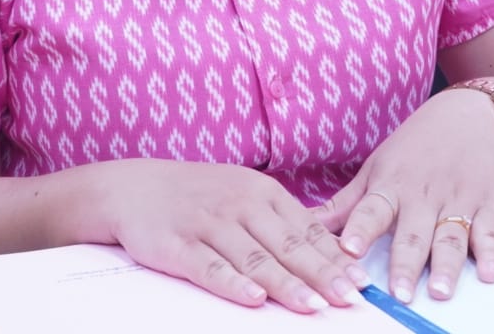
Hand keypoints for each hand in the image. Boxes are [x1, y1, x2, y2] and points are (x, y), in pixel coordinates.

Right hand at [89, 159, 370, 312]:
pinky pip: (209, 267)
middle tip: (349, 299)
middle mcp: (238, 204)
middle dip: (322, 274)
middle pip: (286, 245)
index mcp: (260, 191)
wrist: (133, 187)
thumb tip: (330, 252)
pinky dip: (233, 283)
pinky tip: (253, 299)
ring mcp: (208, 223)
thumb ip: (281, 221)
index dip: (335, 257)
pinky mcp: (177, 244)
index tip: (361, 281)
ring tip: (313, 305)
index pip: (306, 229)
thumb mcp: (243, 194)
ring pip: (253, 258)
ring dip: (285, 284)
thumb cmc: (198, 195)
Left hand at [314, 86, 493, 301]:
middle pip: (413, 232)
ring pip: (450, 236)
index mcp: (391, 185)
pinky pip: (489, 232)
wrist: (468, 115)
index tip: (348, 251)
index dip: (360, 230)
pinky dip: (491, 254)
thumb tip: (303, 226)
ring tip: (440, 292)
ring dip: (446, 265)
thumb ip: (345, 204)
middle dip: (405, 263)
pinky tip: (489, 275)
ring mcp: (457, 200)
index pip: (372, 210)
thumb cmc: (414, 147)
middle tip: (399, 294)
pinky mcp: (487, 204)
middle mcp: (424, 195)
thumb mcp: (376, 167)